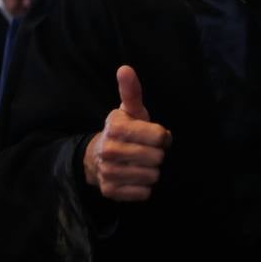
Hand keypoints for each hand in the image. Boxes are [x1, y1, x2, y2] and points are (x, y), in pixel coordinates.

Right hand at [82, 66, 171, 201]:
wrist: (98, 158)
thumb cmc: (124, 131)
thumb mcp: (130, 110)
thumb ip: (131, 91)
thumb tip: (125, 69)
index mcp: (116, 128)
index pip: (160, 137)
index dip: (162, 137)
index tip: (154, 136)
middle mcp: (109, 151)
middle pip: (158, 158)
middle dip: (157, 155)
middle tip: (147, 151)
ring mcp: (108, 172)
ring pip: (152, 176)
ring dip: (151, 171)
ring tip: (141, 164)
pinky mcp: (111, 191)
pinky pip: (143, 193)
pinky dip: (144, 187)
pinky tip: (135, 177)